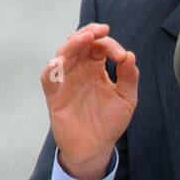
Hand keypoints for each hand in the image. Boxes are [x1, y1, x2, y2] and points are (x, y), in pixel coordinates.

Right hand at [41, 23, 138, 179]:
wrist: (96, 148)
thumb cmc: (109, 122)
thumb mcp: (126, 99)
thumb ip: (129, 78)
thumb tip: (130, 55)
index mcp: (95, 68)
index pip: (99, 46)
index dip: (109, 44)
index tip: (121, 56)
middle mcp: (79, 70)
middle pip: (78, 43)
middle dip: (88, 33)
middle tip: (100, 31)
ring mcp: (66, 81)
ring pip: (63, 54)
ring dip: (73, 45)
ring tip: (84, 39)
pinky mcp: (55, 96)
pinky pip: (48, 79)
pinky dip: (52, 69)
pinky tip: (59, 63)